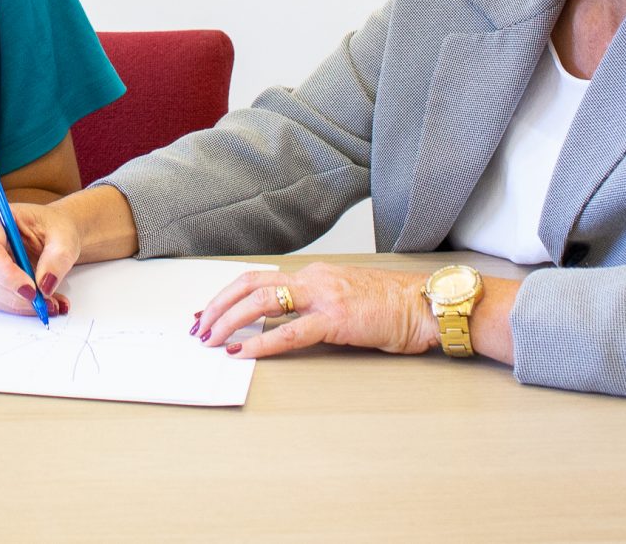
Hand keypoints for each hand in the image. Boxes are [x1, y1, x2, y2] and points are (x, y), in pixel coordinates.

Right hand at [0, 199, 76, 317]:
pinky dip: (18, 306)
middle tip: (44, 303)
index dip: (7, 273)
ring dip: (19, 304)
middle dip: (15, 295)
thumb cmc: (53, 228)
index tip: (31, 290)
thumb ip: (57, 259)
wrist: (52, 234)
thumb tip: (45, 284)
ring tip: (48, 304)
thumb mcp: (64, 238)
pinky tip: (39, 303)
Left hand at [192, 261, 435, 357]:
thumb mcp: (346, 297)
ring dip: (230, 321)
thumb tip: (282, 322)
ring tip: (213, 340)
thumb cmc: (392, 307)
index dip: (228, 295)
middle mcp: (313, 279)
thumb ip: (315, 304)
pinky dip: (261, 343)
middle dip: (218, 306)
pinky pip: (290, 332)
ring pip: (263, 302)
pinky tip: (243, 353)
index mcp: (314, 274)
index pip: (259, 279)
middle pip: (251, 285)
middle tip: (199, 328)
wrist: (426, 305)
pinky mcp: (336, 320)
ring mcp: (324, 297)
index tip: (208, 312)